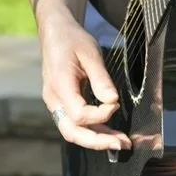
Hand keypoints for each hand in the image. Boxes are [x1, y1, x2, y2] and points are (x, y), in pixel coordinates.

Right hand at [39, 9, 130, 151]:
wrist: (54, 31)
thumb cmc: (72, 39)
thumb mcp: (90, 53)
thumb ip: (101, 79)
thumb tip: (112, 101)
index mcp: (59, 85)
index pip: (79, 114)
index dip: (101, 114)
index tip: (115, 102)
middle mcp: (54, 98)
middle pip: (72, 132)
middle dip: (97, 142)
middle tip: (122, 144)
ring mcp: (55, 102)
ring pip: (72, 131)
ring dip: (96, 139)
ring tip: (120, 143)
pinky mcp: (61, 102)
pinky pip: (73, 122)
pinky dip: (91, 130)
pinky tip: (108, 133)